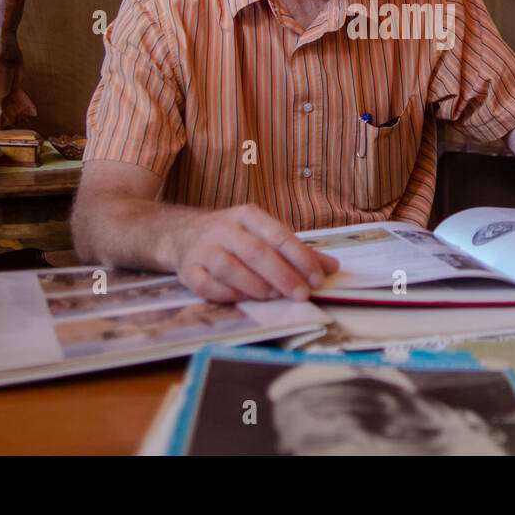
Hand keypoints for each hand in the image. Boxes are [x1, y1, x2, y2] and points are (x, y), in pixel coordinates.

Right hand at [169, 204, 338, 302]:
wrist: (181, 233)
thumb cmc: (234, 236)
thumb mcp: (264, 234)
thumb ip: (297, 251)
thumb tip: (333, 267)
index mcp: (248, 215)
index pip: (279, 235)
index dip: (301, 258)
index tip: (318, 279)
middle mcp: (225, 228)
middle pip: (256, 252)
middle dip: (282, 275)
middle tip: (301, 295)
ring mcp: (204, 249)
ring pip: (230, 269)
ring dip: (256, 286)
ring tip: (274, 297)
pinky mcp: (188, 269)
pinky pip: (208, 285)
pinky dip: (228, 294)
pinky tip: (244, 299)